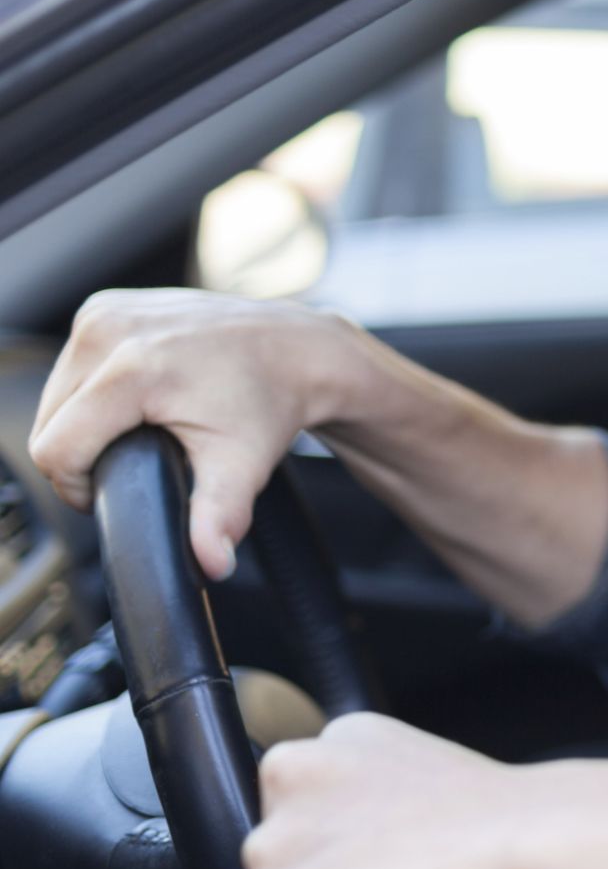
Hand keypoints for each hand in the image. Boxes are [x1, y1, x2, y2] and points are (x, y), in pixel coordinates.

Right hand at [28, 288, 361, 579]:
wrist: (297, 350)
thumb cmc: (270, 406)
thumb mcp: (242, 465)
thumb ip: (218, 516)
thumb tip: (214, 563)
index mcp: (131, 369)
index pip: (56, 449)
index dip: (79, 485)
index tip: (115, 491)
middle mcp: (111, 331)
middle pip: (49, 423)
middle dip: (82, 455)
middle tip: (133, 462)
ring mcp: (107, 311)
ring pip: (54, 395)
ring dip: (82, 422)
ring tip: (135, 431)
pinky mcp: (107, 304)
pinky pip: (72, 365)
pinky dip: (91, 390)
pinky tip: (133, 399)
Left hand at [238, 713, 543, 868]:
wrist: (525, 847)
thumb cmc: (507, 822)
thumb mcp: (433, 772)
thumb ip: (376, 793)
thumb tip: (367, 841)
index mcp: (337, 736)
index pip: (310, 806)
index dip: (355, 843)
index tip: (396, 853)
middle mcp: (289, 778)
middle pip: (284, 856)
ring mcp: (271, 849)